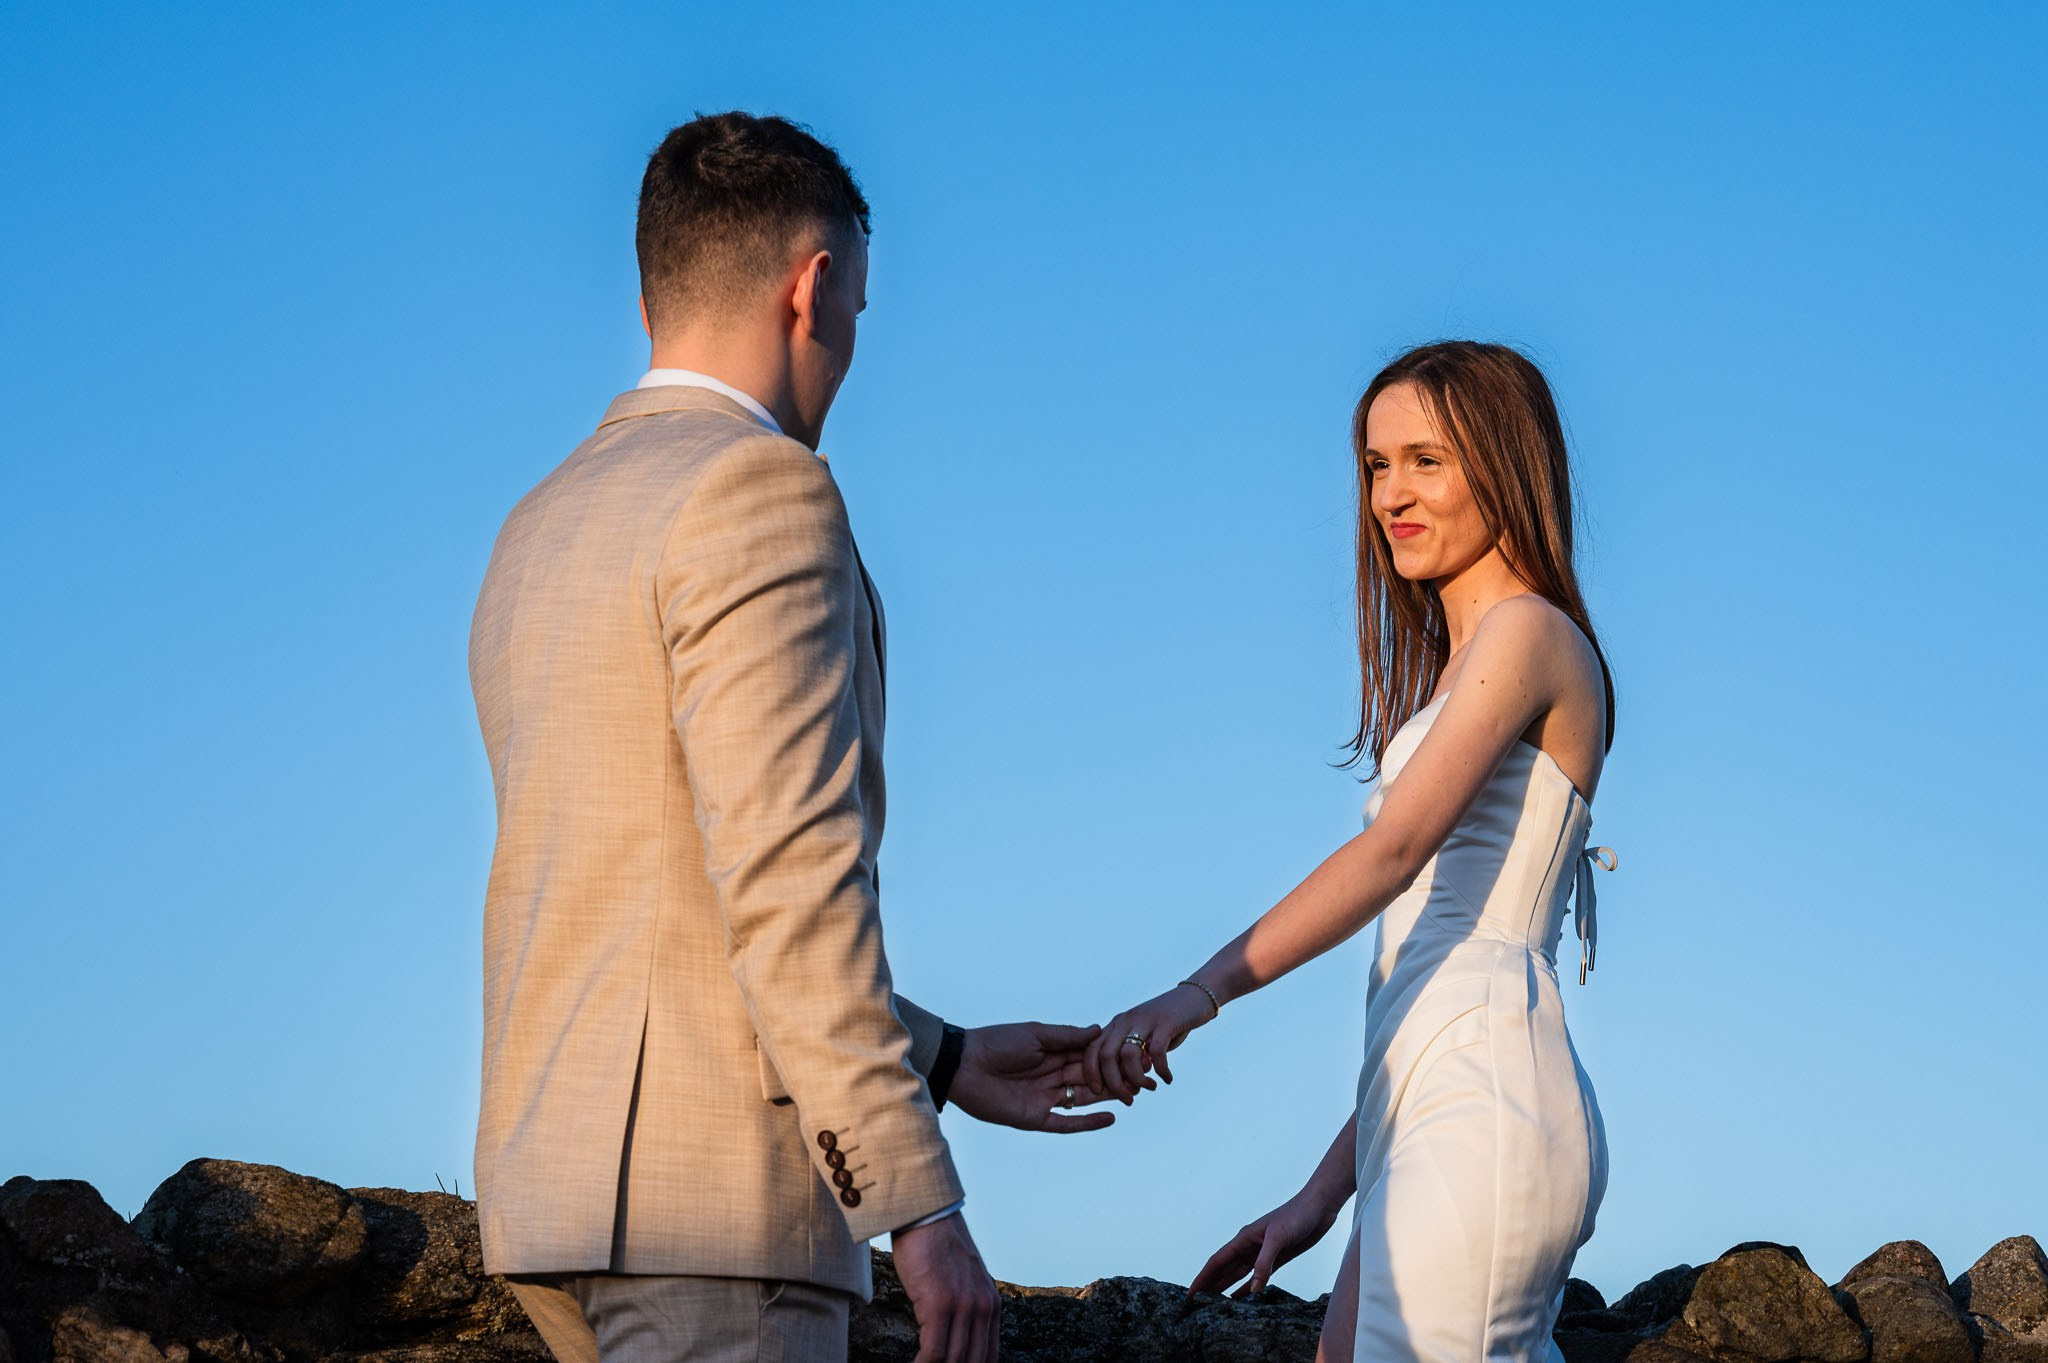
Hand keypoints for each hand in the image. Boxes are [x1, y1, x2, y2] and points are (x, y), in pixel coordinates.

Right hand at [892, 1211, 1000, 1362]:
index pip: (988, 1356)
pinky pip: (934, 1352)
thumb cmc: (936, 1246)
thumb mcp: (964, 1280)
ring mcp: (963, 1306)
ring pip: (953, 1360)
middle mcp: (984, 1307)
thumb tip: (954, 1338)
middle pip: (972, 1362)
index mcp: (992, 1304)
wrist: (926, 1214)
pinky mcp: (940, 1304)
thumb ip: (967, 1307)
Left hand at [949, 1021, 1129, 1131]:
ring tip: (1135, 1096)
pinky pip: (1066, 1123)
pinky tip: (1111, 1117)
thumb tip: (1098, 1030)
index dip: (1110, 1059)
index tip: (1136, 1055)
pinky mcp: (1035, 1118)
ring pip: (1083, 1100)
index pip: (1087, 1057)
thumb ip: (1067, 1036)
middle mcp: (1051, 1077)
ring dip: (1108, 1099)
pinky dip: (1088, 1122)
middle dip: (1116, 1080)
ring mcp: (1045, 1099)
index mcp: (1051, 1054)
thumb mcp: (1036, 1034)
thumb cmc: (996, 1042)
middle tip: (1145, 1080)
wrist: (964, 1065)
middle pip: (1090, 1080)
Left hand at [1083, 984, 1214, 1101]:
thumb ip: (1132, 1057)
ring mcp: (1144, 1020)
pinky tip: (1168, 1078)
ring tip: (1151, 1087)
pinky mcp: (1166, 1022)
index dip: (1092, 1073)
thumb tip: (1127, 1084)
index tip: (1099, 1092)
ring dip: (1137, 1079)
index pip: (1092, 1050)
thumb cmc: (1167, 1023)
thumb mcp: (1144, 1038)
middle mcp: (1126, 1021)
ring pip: (1128, 1056)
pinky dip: (1161, 1070)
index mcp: (1116, 1025)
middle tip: (1128, 1099)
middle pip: (1106, 1056)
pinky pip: (1157, 1052)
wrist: (1194, 998)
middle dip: (1114, 1084)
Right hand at [1188, 1184, 1344, 1298]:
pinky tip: (1239, 1298)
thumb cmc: (1297, 1216)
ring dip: (1224, 1287)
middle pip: (1223, 1270)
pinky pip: (1256, 1277)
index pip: (1217, 1262)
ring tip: (1212, 1304)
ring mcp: (1262, 1253)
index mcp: (1244, 1239)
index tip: (1190, 1294)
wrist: (1318, 1207)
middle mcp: (1249, 1247)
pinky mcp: (1276, 1259)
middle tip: (1196, 1305)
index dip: (1202, 1278)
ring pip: (1237, 1274)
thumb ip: (1264, 1263)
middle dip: (1209, 1285)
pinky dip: (1246, 1288)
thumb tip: (1254, 1289)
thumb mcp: (1279, 1238)